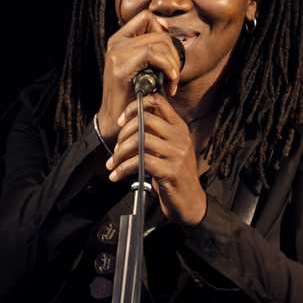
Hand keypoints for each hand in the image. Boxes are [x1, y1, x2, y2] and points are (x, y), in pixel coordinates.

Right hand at [94, 11, 182, 143]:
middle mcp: (116, 43)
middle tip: (174, 77)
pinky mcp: (121, 67)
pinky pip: (153, 55)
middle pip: (158, 33)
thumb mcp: (143, 68)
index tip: (171, 52)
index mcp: (120, 40)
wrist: (116, 121)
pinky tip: (169, 83)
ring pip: (159, 43)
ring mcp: (117, 53)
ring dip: (173, 64)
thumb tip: (168, 31)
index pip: (146, 18)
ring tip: (171, 83)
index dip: (163, 30)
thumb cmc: (133, 96)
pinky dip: (168, 68)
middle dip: (174, 55)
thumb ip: (151, 50)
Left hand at [105, 93, 206, 226]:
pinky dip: (123, 168)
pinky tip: (116, 175)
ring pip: (139, 140)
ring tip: (113, 163)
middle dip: (123, 132)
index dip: (135, 107)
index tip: (121, 120)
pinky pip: (139, 162)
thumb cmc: (174, 175)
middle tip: (115, 147)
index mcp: (179, 127)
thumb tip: (128, 122)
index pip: (157, 101)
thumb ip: (155, 134)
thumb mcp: (168, 149)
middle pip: (145, 119)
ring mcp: (177, 153)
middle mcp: (180, 137)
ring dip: (120, 152)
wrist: (190, 201)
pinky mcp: (170, 171)